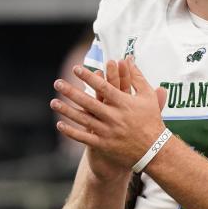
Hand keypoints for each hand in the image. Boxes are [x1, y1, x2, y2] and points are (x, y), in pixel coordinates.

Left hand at [51, 59, 166, 169]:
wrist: (154, 150)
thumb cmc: (151, 119)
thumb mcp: (147, 96)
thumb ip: (137, 77)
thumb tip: (128, 58)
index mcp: (124, 103)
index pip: (103, 87)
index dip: (88, 77)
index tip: (76, 69)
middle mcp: (114, 117)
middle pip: (88, 102)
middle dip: (71, 92)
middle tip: (57, 83)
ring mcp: (107, 132)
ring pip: (83, 119)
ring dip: (67, 111)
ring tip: (53, 102)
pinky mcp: (104, 144)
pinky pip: (84, 137)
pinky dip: (71, 131)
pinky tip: (60, 124)